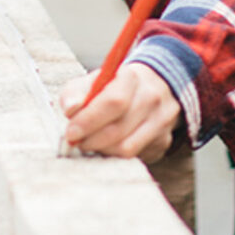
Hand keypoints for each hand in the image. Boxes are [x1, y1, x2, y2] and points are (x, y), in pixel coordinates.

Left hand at [61, 62, 181, 161]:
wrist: (149, 88)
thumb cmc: (113, 87)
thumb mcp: (91, 82)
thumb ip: (75, 93)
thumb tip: (70, 109)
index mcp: (131, 77)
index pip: (113, 102)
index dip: (89, 120)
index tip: (71, 132)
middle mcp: (151, 97)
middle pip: (118, 129)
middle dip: (91, 140)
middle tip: (77, 142)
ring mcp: (161, 120)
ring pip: (127, 148)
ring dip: (102, 150)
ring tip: (91, 142)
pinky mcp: (164, 140)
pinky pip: (135, 157)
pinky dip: (116, 155)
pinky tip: (108, 145)